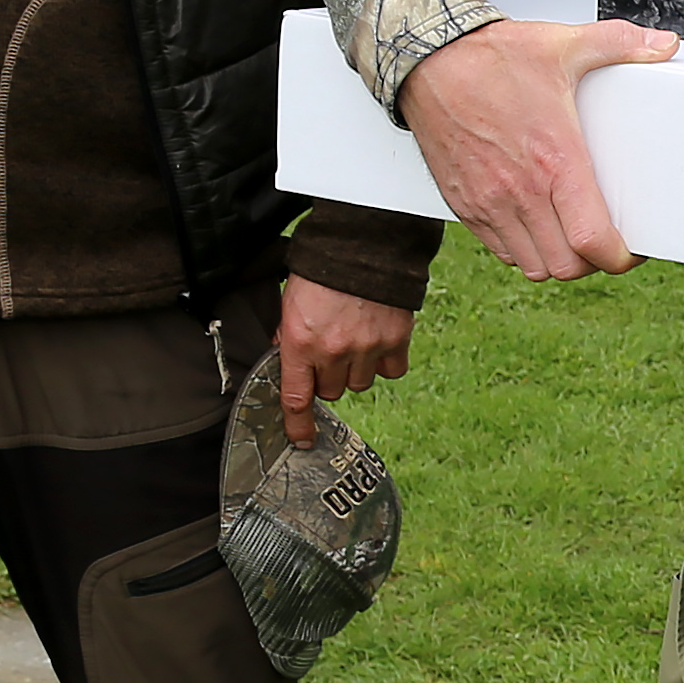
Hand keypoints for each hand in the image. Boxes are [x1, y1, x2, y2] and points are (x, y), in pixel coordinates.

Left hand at [274, 278, 413, 447]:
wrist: (364, 243)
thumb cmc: (322, 268)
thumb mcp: (291, 300)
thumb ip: (288, 334)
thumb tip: (288, 358)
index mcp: (300, 342)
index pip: (296, 397)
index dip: (298, 424)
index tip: (302, 439)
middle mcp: (333, 351)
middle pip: (331, 391)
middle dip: (328, 377)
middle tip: (330, 351)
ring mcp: (366, 348)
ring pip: (360, 384)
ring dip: (355, 370)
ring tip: (355, 340)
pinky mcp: (395, 340)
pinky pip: (391, 371)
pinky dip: (385, 362)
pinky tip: (378, 341)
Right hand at [396, 12, 677, 278]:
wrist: (426, 59)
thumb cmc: (490, 56)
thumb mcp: (564, 44)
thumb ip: (621, 44)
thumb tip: (664, 43)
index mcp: (554, 160)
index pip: (592, 241)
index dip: (622, 257)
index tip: (634, 247)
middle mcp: (521, 191)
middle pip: (567, 266)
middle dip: (593, 261)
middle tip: (606, 239)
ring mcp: (489, 203)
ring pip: (534, 266)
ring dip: (557, 259)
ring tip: (572, 236)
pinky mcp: (464, 205)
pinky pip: (501, 250)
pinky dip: (523, 249)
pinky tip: (535, 224)